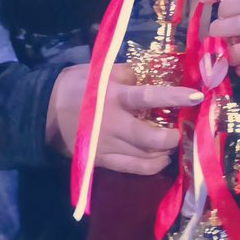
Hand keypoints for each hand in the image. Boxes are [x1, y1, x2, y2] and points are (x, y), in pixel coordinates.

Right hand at [46, 63, 203, 174]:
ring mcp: (108, 147)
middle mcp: (113, 125)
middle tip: (182, 128)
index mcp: (113, 97)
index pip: (149, 97)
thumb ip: (127, 74)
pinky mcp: (102, 162)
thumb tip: (152, 75)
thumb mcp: (100, 70)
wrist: (43, 113)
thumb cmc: (75, 86)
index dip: (175, 98)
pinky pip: (133, 169)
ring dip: (166, 152)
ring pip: (146, 158)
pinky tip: (160, 159)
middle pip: (151, 138)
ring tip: (174, 142)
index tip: (197, 97)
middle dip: (173, 136)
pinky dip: (152, 165)